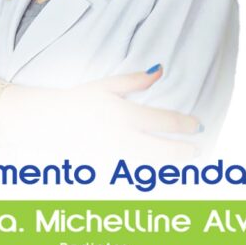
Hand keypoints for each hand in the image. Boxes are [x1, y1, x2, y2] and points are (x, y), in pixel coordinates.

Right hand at [0, 66, 200, 154]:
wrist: (47, 123)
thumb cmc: (78, 100)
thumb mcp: (106, 85)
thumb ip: (135, 80)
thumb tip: (160, 70)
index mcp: (124, 114)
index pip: (164, 121)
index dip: (185, 125)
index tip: (198, 127)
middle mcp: (121, 138)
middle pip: (163, 150)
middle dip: (184, 152)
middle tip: (197, 150)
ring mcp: (113, 157)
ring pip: (151, 166)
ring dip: (170, 165)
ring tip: (183, 161)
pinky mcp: (106, 169)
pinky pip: (134, 174)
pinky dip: (149, 173)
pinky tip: (160, 172)